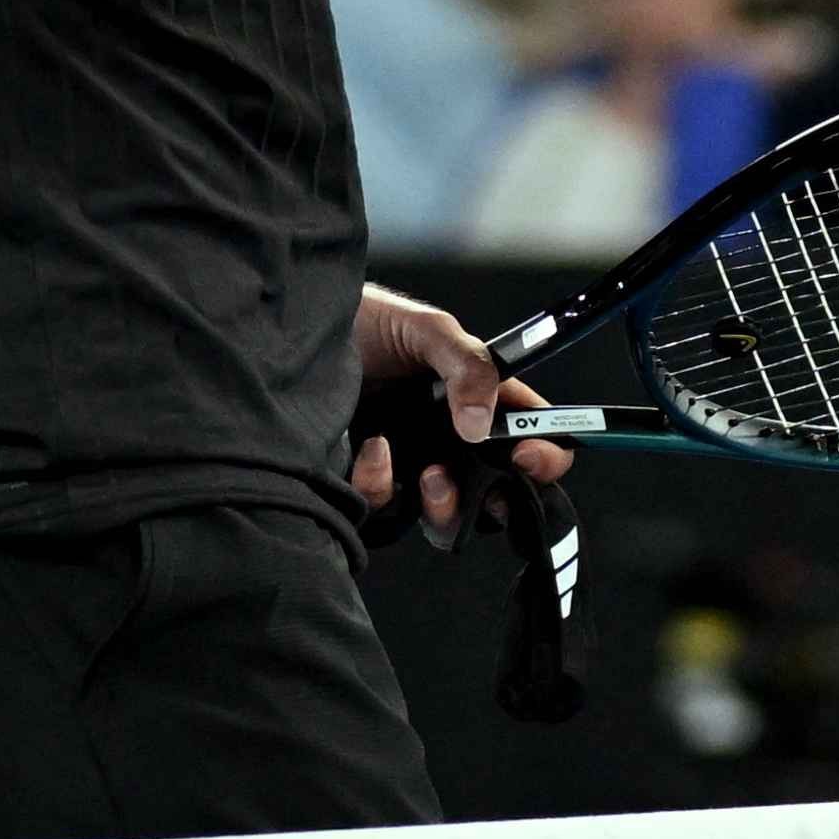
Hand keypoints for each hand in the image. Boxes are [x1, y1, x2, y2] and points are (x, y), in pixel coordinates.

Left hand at [351, 287, 576, 546]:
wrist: (294, 334)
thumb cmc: (368, 321)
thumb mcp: (428, 330)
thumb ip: (468, 366)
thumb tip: (480, 427)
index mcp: (477, 400)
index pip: (528, 436)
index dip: (544, 457)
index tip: (530, 457)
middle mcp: (447, 440)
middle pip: (494, 494)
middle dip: (499, 502)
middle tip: (489, 489)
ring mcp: (408, 466)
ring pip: (443, 517)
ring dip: (446, 505)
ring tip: (429, 475)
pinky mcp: (365, 483)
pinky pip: (384, 510)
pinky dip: (382, 486)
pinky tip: (372, 450)